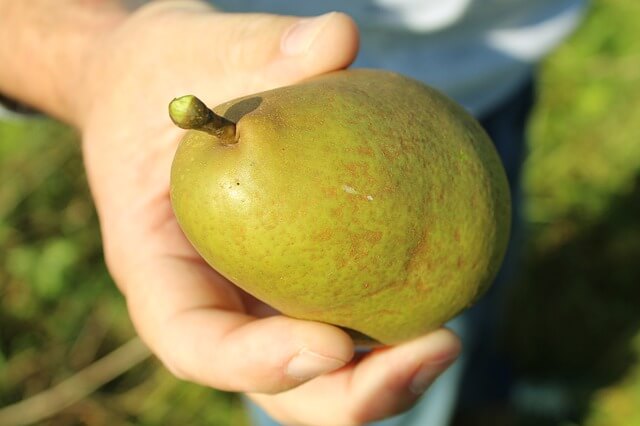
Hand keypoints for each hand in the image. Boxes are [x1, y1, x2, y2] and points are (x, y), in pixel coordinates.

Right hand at [74, 2, 460, 423]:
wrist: (163, 86)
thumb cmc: (163, 74)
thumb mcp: (191, 49)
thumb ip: (255, 50)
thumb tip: (339, 39)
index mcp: (161, 267)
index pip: (196, 342)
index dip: (257, 363)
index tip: (330, 345)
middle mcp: (213, 298)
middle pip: (276, 384)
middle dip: (351, 393)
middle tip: (434, 349)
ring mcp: (259, 293)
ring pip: (322, 370)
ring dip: (386, 371)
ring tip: (446, 339)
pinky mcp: (300, 272)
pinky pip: (346, 308)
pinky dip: (393, 316)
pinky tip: (445, 283)